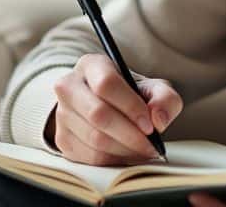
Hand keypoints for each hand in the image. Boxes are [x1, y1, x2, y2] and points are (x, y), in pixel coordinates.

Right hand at [48, 53, 183, 165]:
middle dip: (130, 135)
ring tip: (143, 151)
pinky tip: (128, 155)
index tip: (150, 126)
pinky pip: (89, 157)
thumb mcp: (152, 88)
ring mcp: (62, 114)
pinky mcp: (62, 139)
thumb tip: (158, 120)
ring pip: (94, 138)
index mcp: (91, 65)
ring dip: (124, 150)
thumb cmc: (130, 94)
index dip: (130, 107)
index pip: (106, 84)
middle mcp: (69, 87)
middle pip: (98, 114)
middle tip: (150, 146)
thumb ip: (164, 99)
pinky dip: (114, 160)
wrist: (104, 105)